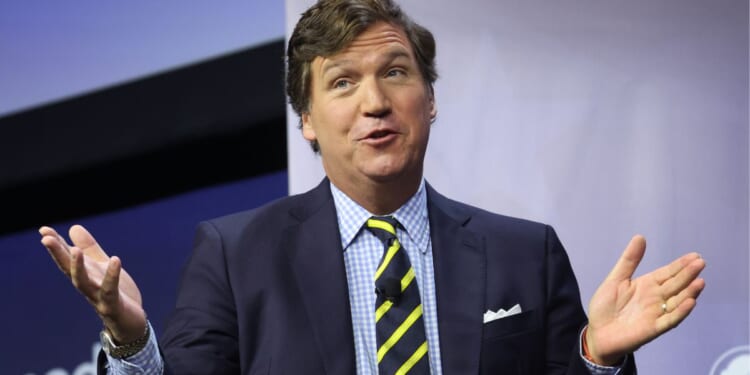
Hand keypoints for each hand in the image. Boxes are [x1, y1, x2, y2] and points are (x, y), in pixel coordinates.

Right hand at [40, 224, 146, 343]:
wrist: (130, 322)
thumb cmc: (115, 294)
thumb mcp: (101, 267)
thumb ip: (89, 249)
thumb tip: (73, 227)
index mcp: (84, 274)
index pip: (66, 258)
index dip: (56, 244)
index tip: (43, 229)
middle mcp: (86, 286)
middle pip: (68, 269)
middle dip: (58, 254)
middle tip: (46, 238)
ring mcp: (97, 297)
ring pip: (83, 283)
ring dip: (77, 267)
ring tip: (75, 250)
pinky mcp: (112, 305)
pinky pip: (110, 290)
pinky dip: (111, 276)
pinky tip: (115, 260)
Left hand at [585, 235, 705, 364]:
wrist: (597, 332)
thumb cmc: (605, 306)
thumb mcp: (616, 279)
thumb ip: (629, 260)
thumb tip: (640, 237)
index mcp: (647, 285)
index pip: (668, 273)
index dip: (680, 265)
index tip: (695, 256)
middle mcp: (655, 298)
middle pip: (675, 285)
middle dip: (688, 274)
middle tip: (701, 263)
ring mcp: (656, 313)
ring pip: (677, 302)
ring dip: (689, 292)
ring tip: (700, 281)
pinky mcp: (653, 328)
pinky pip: (670, 320)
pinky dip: (680, 312)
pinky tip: (689, 302)